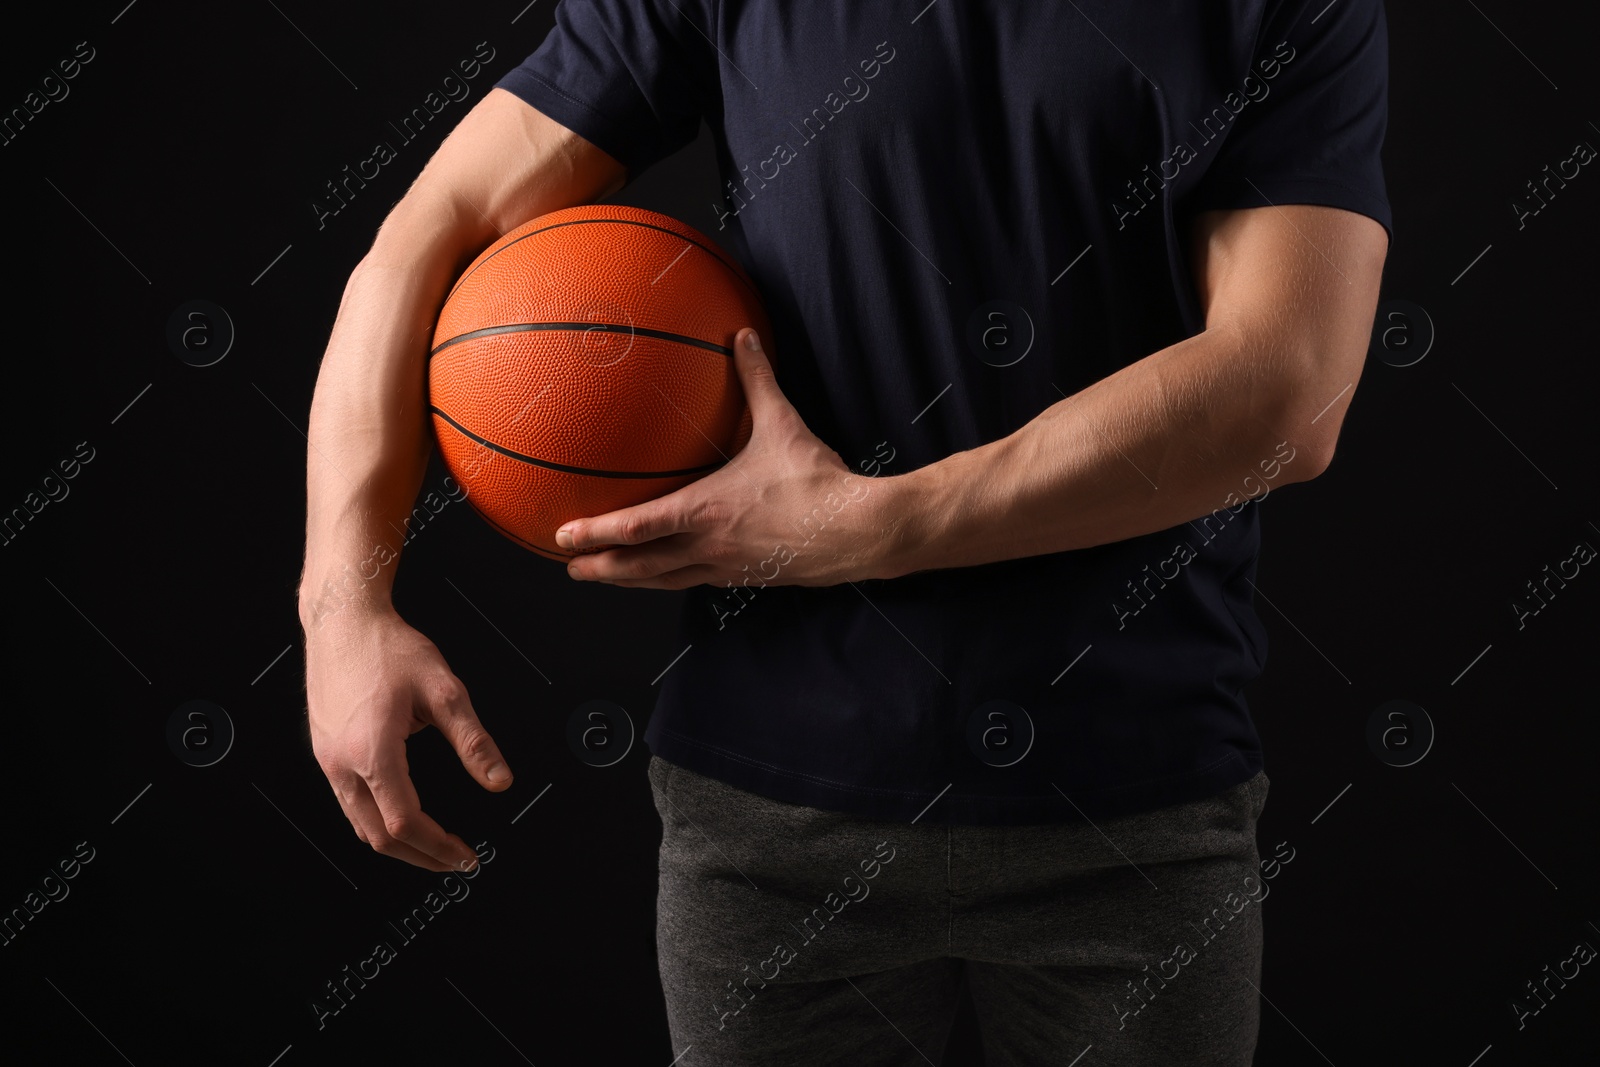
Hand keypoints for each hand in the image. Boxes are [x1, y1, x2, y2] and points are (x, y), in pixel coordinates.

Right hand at [304, 606, 511, 871]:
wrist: (343, 620)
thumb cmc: (390, 648)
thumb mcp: (445, 690)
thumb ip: (473, 741)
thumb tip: (500, 782)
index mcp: (372, 750)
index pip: (405, 821)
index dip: (438, 847)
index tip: (466, 856)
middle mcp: (341, 762)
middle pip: (377, 835)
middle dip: (420, 856)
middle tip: (455, 860)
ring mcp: (326, 759)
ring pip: (359, 824)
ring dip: (397, 842)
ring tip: (433, 846)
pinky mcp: (322, 751)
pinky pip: (348, 802)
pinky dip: (377, 820)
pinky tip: (401, 815)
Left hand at [556, 329, 892, 588]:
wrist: (857, 530)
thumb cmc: (817, 481)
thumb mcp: (782, 425)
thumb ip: (756, 381)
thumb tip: (742, 338)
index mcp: (706, 510)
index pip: (637, 527)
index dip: (596, 533)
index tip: (564, 535)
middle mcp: (709, 545)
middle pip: (640, 565)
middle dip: (601, 567)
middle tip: (569, 567)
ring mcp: (727, 567)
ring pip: (665, 580)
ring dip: (630, 580)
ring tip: (603, 578)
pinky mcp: (747, 578)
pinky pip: (697, 580)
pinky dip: (670, 579)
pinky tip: (667, 575)